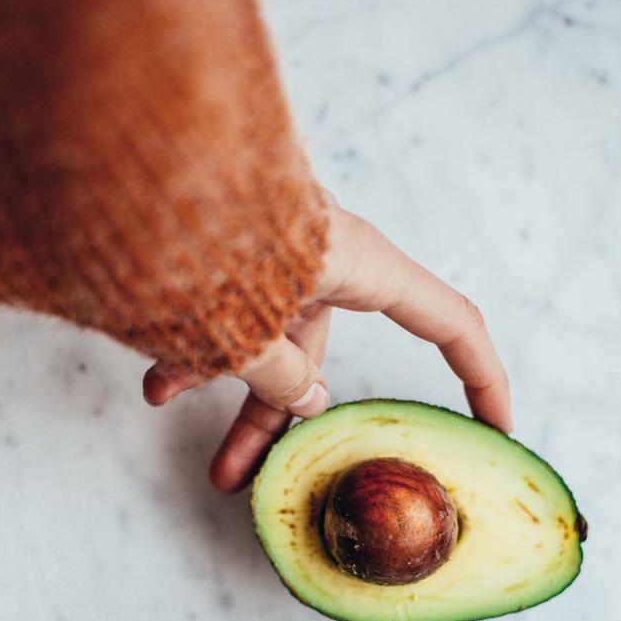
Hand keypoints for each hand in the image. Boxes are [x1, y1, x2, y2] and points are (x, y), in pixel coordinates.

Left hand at [143, 194, 511, 492]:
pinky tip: (155, 385)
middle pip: (315, 358)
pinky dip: (190, 349)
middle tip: (245, 479)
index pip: (451, 325)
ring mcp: (271, 251)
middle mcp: (323, 259)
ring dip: (220, 392)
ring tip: (191, 445)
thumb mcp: (245, 331)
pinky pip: (218, 309)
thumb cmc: (199, 229)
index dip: (484, 379)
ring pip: (255, 340)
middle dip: (272, 424)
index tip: (495, 430)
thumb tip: (309, 403)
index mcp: (360, 264)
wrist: (126, 141)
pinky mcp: (224, 244)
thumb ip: (281, 379)